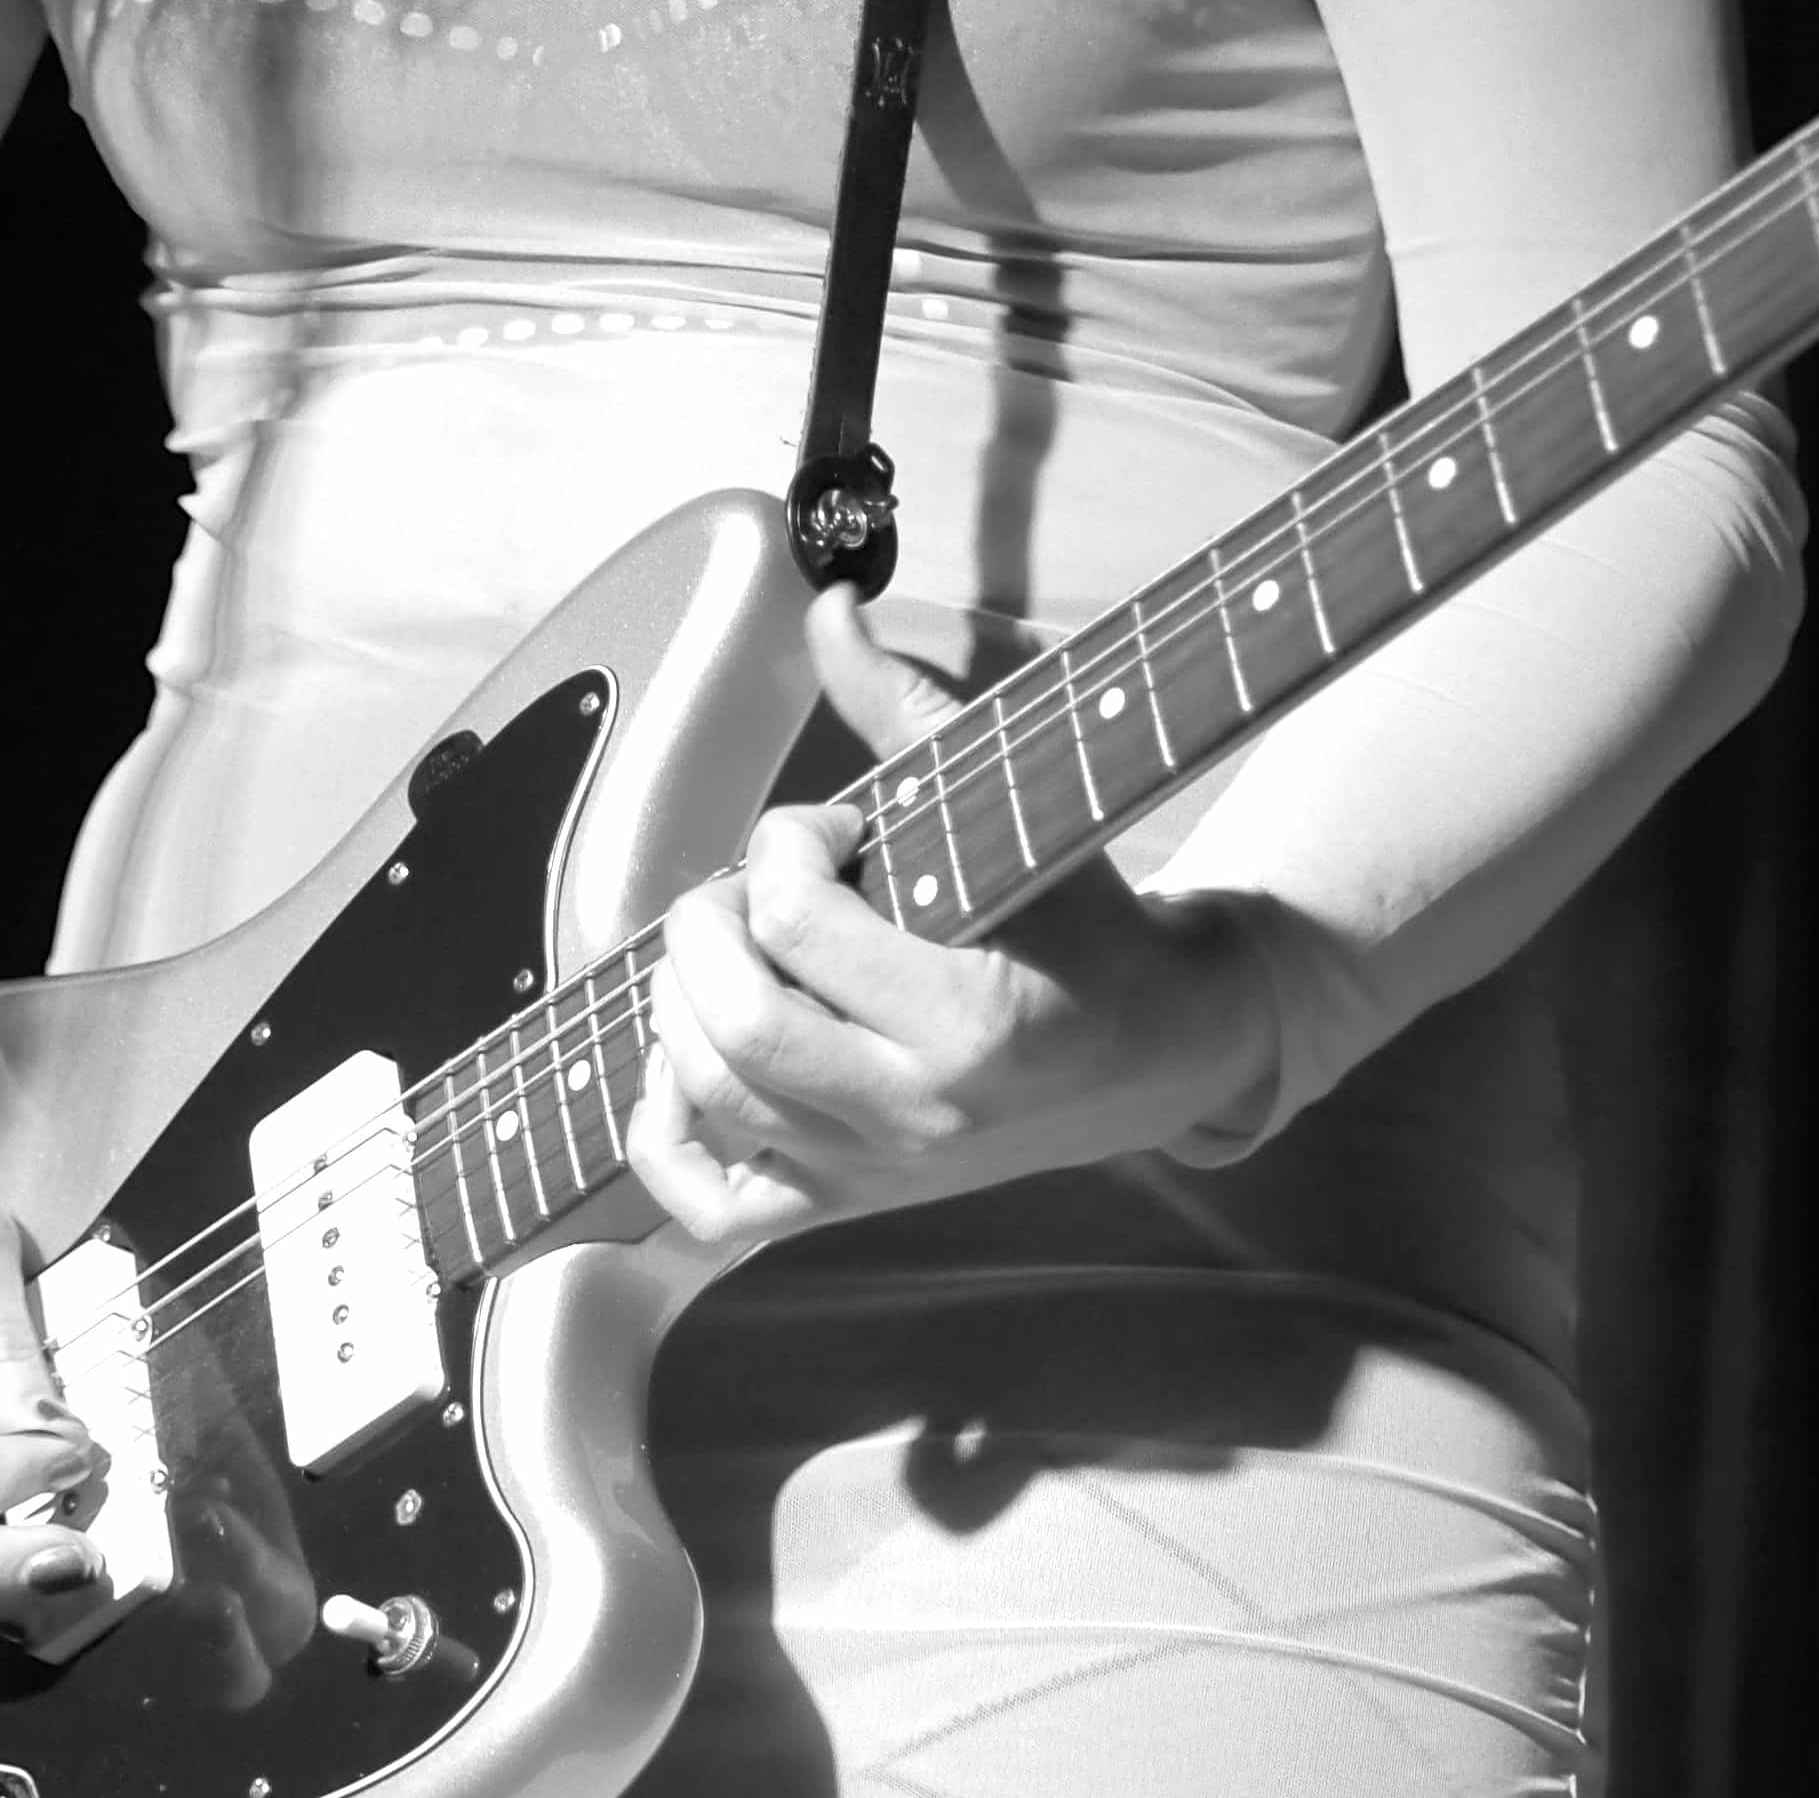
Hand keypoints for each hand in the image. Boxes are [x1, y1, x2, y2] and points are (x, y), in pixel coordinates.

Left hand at [625, 593, 1282, 1245]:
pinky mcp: (848, 1202)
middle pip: (738, 1026)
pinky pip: (713, 1208)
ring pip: (713, 1099)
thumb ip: (908, 713)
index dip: (786, 845)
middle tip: (744, 886)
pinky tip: (674, 1070)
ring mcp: (876, 1169)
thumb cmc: (1084, 925)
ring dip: (679, 1002)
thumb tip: (828, 610)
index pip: (801, 926)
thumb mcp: (1016, 813)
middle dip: (705, 927)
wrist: (1157, 1053)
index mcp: (969, 1019)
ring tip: (723, 949)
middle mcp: (916, 1111)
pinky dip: (660, 1141)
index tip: (829, 828)